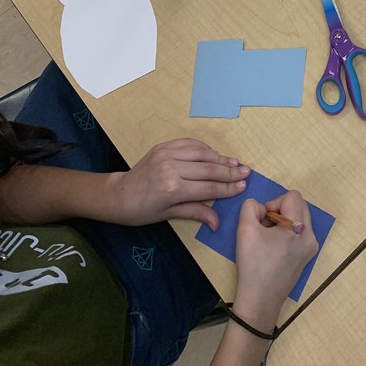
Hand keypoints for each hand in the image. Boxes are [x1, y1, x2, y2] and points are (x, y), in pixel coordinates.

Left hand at [103, 138, 250, 228]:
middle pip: (208, 169)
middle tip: (246, 172)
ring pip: (202, 153)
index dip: (227, 188)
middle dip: (229, 172)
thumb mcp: (168, 215)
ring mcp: (167, 154)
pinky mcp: (164, 146)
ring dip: (220, 158)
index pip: (208, 188)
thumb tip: (218, 222)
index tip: (243, 186)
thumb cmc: (142, 211)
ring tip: (235, 163)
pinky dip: (205, 148)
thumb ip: (196, 212)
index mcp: (172, 189)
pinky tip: (215, 154)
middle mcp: (171, 168)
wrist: (118, 195)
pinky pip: (190, 143)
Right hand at [232, 192, 318, 331]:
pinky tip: (274, 248)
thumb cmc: (253, 265)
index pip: (292, 196)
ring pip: (299, 218)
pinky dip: (288, 232)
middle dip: (280, 210)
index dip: (274, 203)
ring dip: (284, 221)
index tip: (263, 220)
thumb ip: (250, 207)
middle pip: (299, 205)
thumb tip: (262, 207)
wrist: (260, 300)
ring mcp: (312, 247)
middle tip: (264, 227)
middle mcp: (311, 236)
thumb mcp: (245, 229)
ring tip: (268, 238)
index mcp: (299, 228)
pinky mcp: (308, 256)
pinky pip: (300, 232)